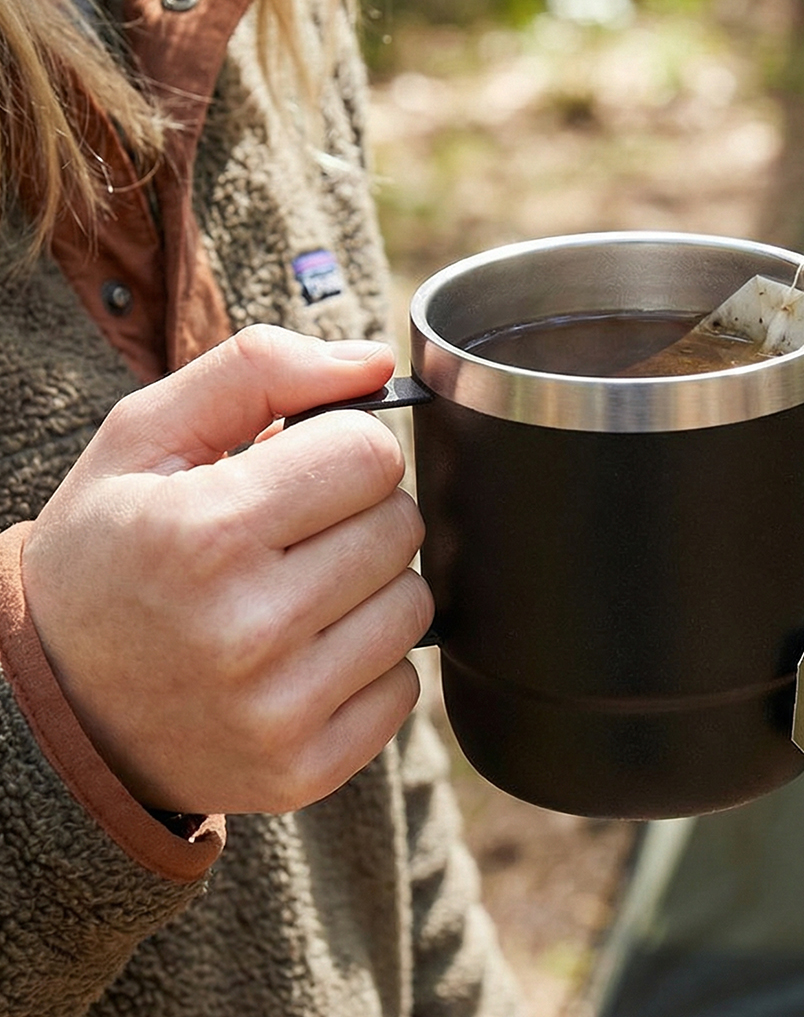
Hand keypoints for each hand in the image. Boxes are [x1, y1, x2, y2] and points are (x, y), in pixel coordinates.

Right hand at [22, 325, 431, 814]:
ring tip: (298, 591)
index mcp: (204, 534)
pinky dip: (369, 662)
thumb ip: (256, 371)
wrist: (61, 706)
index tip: (300, 469)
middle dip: (358, 512)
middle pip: (401, 526)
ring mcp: (279, 712)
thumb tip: (375, 361)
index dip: (342, 448)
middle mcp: (246, 630)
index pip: (371, 454)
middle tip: (295, 533)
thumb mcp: (142, 440)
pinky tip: (306, 655)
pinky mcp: (306, 769)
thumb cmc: (110, 556)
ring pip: (415, 604)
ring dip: (370, 585)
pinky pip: (406, 687)